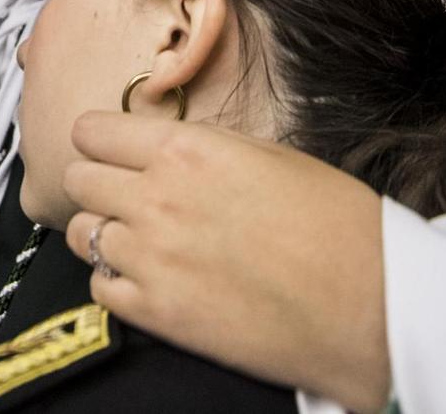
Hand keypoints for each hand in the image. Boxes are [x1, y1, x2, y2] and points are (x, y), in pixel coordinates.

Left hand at [61, 112, 391, 413]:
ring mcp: (151, 259)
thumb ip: (206, 148)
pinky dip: (115, 281)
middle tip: (123, 193)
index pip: (92, 131)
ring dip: (102, 231)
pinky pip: (99, 288)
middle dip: (96, 182)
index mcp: (186, 152)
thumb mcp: (272, 156)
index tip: (110, 149)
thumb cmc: (336, 226)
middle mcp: (157, 199)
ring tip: (137, 238)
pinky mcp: (157, 314)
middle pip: (77, 179)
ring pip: (79, 233)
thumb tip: (170, 147)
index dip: (99, 140)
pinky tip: (149, 278)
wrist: (368, 305)